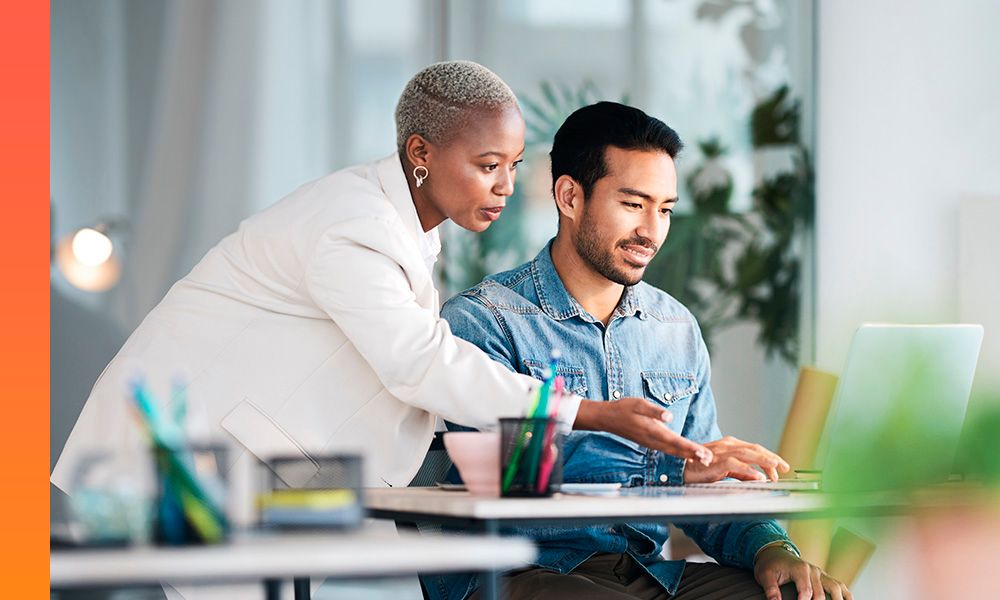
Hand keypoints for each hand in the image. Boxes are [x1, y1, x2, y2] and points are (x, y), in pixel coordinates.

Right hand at [574, 397, 712, 464]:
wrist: (607, 418)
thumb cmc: (623, 408)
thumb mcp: (638, 403)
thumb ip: (654, 410)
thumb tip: (669, 416)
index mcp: (652, 430)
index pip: (675, 441)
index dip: (690, 447)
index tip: (702, 453)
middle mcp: (652, 440)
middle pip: (676, 450)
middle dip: (693, 455)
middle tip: (709, 460)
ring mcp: (651, 443)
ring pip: (673, 452)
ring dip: (688, 455)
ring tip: (703, 459)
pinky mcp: (650, 442)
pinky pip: (668, 450)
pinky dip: (679, 453)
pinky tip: (687, 455)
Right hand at [683, 436, 789, 482]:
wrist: (679, 468)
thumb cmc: (699, 468)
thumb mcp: (724, 469)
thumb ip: (741, 472)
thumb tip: (759, 476)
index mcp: (730, 445)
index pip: (755, 449)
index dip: (769, 457)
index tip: (780, 467)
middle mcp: (728, 445)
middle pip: (755, 449)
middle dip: (772, 458)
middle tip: (784, 467)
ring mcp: (722, 452)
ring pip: (748, 454)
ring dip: (764, 461)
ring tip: (777, 468)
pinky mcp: (716, 461)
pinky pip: (735, 465)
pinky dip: (748, 471)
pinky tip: (759, 477)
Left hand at [754, 546, 851, 599]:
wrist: (775, 553)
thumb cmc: (770, 564)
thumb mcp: (765, 575)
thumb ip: (771, 589)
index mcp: (800, 569)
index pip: (806, 591)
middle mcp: (813, 570)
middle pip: (822, 592)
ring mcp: (820, 573)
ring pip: (836, 587)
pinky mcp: (824, 577)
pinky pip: (839, 585)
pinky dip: (846, 595)